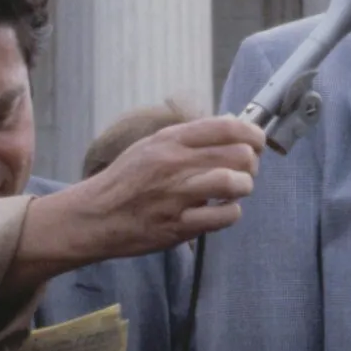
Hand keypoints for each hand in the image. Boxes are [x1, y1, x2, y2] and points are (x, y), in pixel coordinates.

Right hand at [33, 115, 265, 267]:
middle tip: (245, 170)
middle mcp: (175, 164)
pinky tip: (222, 210)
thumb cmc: (125, 180)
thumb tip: (232, 125)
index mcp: (170, 141)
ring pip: (234, 183)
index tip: (256, 141)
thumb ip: (190, 137)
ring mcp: (177, 196)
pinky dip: (231, 212)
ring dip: (244, 187)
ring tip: (236, 189)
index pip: (226, 127)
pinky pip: (223, 216)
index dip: (252, 133)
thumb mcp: (152, 146)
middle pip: (238, 154)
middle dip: (251, 163)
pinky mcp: (178, 226)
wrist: (94, 216)